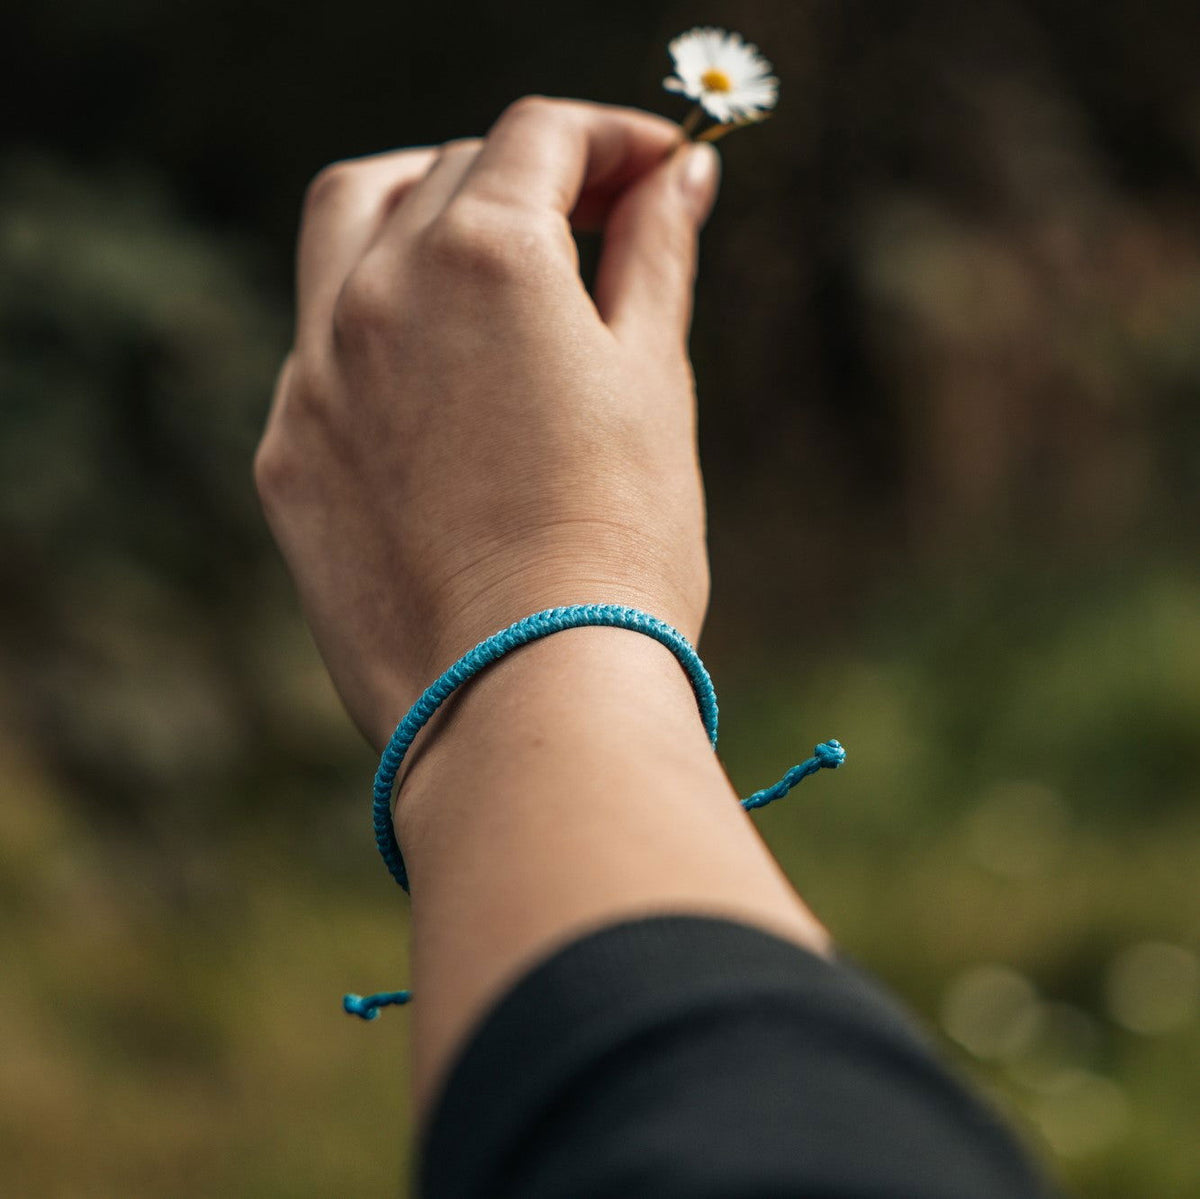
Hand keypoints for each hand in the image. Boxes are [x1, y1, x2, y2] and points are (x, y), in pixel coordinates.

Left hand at [254, 97, 721, 749]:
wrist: (528, 698)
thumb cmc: (622, 547)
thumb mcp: (653, 382)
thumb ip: (656, 256)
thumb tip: (680, 175)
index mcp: (482, 257)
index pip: (539, 136)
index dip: (611, 138)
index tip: (657, 172)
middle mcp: (375, 294)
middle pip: (447, 172)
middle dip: (531, 177)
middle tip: (599, 225)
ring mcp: (313, 376)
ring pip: (350, 229)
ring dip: (423, 213)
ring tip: (491, 263)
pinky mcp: (287, 456)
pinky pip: (320, 345)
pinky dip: (378, 325)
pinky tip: (435, 384)